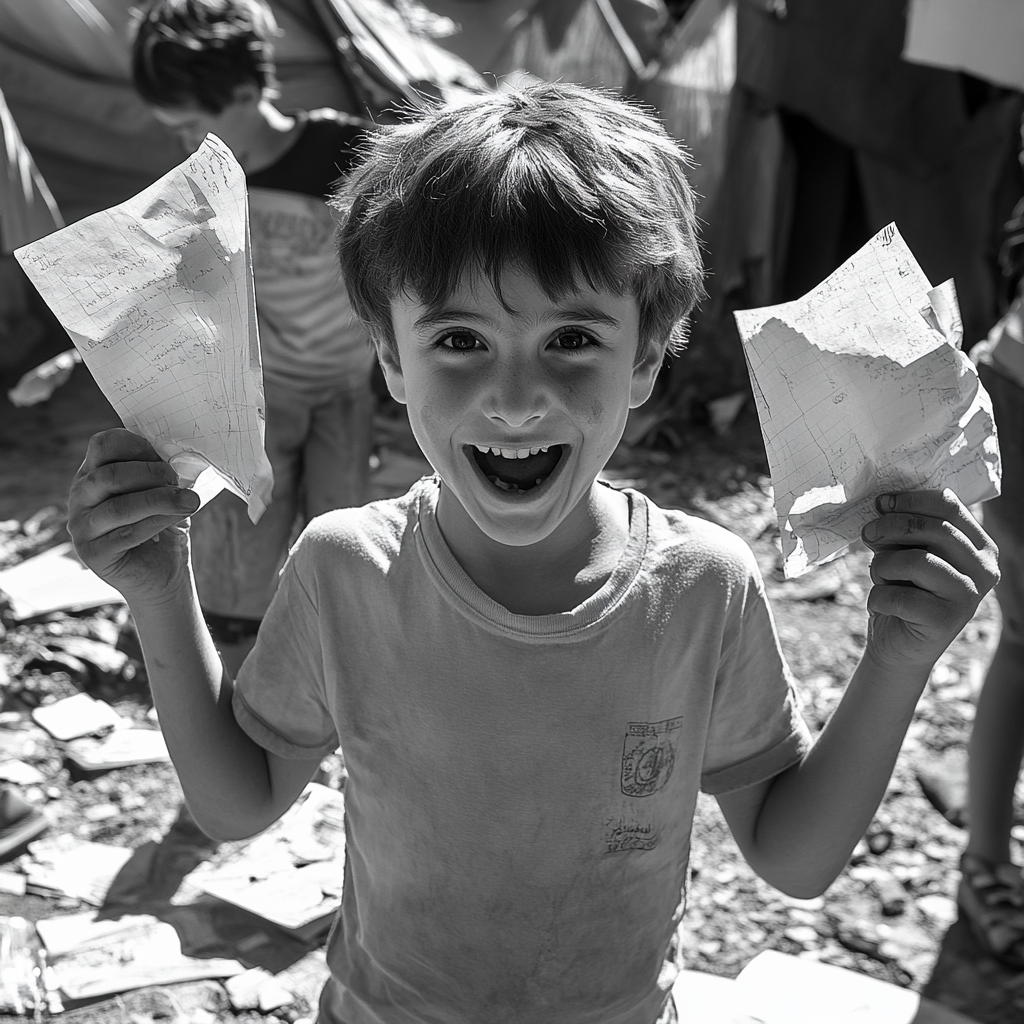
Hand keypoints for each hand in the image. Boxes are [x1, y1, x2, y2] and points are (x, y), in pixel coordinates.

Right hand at [67, 428, 200, 605]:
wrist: (162, 573)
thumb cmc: (162, 526)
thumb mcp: (163, 491)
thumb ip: (162, 473)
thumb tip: (177, 457)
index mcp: (94, 472)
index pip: (103, 445)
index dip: (137, 446)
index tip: (165, 457)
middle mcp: (80, 496)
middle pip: (110, 475)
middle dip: (152, 474)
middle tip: (178, 481)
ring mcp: (82, 526)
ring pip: (119, 506)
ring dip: (160, 500)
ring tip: (189, 501)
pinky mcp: (92, 554)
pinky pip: (127, 534)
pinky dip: (157, 522)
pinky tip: (178, 518)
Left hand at [860, 489, 998, 672]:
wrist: (898, 646)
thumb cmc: (901, 590)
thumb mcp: (903, 553)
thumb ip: (901, 531)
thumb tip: (882, 505)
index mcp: (979, 546)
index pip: (949, 506)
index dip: (909, 500)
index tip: (880, 503)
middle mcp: (984, 569)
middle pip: (934, 529)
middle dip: (890, 527)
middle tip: (867, 534)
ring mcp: (969, 596)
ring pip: (916, 561)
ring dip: (882, 566)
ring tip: (880, 578)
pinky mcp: (946, 621)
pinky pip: (899, 596)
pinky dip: (877, 597)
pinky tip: (881, 605)